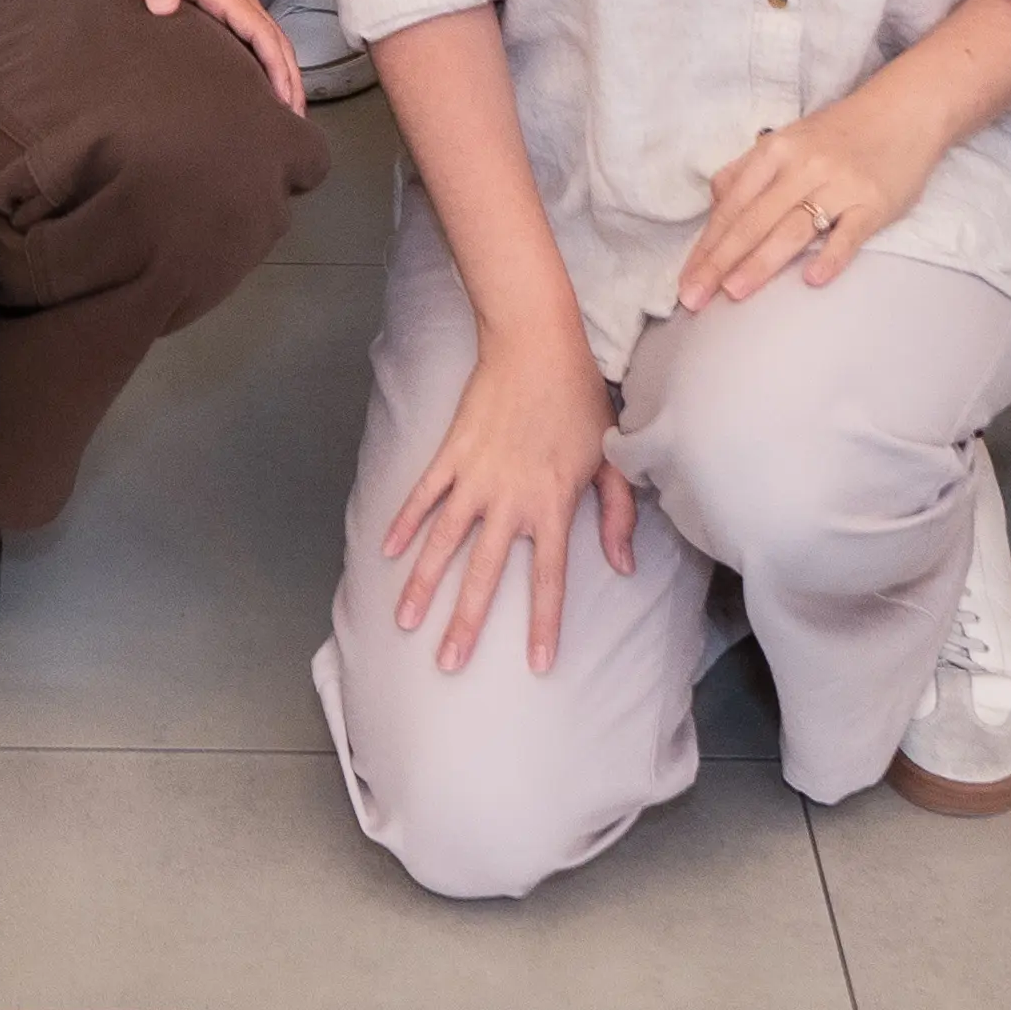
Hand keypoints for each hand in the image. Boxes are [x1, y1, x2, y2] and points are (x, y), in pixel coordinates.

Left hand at [120, 0, 305, 110]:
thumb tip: (165, 3)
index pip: (261, 32)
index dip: (276, 67)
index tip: (285, 99)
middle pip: (277, 40)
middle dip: (291, 78)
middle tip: (295, 119)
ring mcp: (237, 3)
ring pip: (273, 40)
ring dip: (285, 73)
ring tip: (289, 110)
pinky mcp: (230, 8)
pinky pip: (261, 38)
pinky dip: (272, 62)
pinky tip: (268, 84)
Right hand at [376, 299, 632, 674]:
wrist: (537, 345)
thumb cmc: (580, 399)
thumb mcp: (608, 458)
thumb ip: (617, 515)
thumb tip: (624, 565)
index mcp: (552, 506)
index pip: (550, 579)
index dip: (545, 624)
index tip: (538, 664)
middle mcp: (510, 501)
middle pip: (486, 575)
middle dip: (467, 623)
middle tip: (449, 663)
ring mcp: (476, 478)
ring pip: (444, 542)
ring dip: (424, 584)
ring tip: (405, 621)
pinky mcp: (451, 454)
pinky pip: (423, 496)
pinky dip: (404, 523)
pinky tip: (387, 552)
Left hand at [678, 71, 949, 307]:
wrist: (904, 111)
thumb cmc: (839, 133)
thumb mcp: (788, 140)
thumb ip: (749, 171)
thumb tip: (716, 204)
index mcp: (775, 151)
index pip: (732, 206)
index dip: (706, 246)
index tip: (686, 281)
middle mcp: (803, 166)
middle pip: (754, 220)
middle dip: (720, 262)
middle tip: (695, 298)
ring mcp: (840, 185)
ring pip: (793, 228)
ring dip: (761, 262)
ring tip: (735, 292)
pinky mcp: (875, 202)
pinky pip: (850, 233)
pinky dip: (831, 256)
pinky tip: (812, 280)